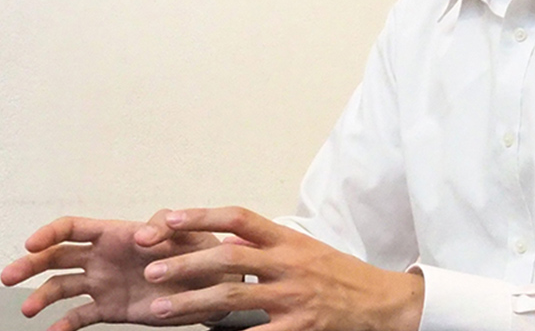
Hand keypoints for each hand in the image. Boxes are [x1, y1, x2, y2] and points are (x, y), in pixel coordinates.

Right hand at [0, 210, 226, 330]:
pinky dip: (64, 325)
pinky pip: (80, 316)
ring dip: (40, 296)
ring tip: (27, 310)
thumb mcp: (188, 231)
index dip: (49, 233)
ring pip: (61, 287)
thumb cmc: (199, 249)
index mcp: (115, 233)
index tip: (30, 245)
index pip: (72, 228)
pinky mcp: (111, 308)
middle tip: (8, 277)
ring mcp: (103, 283)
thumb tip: (140, 235)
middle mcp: (103, 257)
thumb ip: (165, 226)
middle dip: (29, 264)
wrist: (213, 284)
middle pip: (56, 256)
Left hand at [141, 206, 423, 330]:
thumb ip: (267, 247)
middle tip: (151, 270)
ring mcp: (293, 297)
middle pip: (227, 257)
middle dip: (184, 263)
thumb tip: (226, 242)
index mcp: (287, 240)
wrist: (382, 303)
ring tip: (160, 309)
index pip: (239, 218)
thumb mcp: (305, 250)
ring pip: (232, 296)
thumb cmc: (340, 276)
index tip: (169, 218)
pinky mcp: (300, 328)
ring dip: (191, 303)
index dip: (202, 216)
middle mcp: (288, 264)